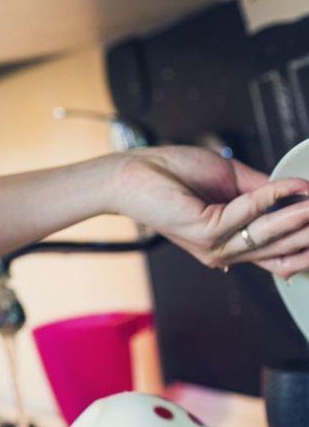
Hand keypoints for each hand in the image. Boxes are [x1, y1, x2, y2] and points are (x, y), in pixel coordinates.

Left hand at [111, 146, 308, 276]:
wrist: (134, 173)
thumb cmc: (174, 173)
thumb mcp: (231, 179)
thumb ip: (265, 190)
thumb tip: (302, 192)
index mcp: (233, 243)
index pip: (282, 254)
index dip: (307, 242)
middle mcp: (225, 251)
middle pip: (283, 251)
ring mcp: (215, 245)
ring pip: (270, 235)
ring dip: (299, 216)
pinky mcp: (204, 232)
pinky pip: (247, 215)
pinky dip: (271, 198)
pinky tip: (287, 187)